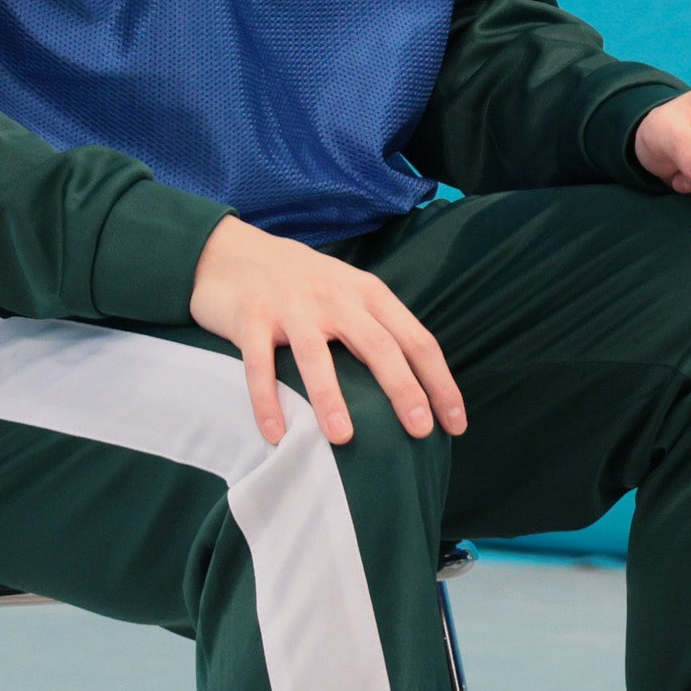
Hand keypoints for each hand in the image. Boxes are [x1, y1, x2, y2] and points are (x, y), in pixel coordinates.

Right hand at [188, 216, 465, 447]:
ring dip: (330, 398)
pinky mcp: (251, 319)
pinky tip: (276, 435)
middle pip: (379, 346)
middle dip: (404, 389)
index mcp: (369, 294)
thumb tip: (415, 385)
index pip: (416, 340)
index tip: (456, 423)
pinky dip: (266, 401)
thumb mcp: (349, 292)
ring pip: (316, 356)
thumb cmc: (303, 283)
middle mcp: (336, 298)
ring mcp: (292, 308)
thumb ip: (377, 327)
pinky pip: (259, 366)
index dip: (440, 382)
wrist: (233, 252)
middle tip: (420, 431)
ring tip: (343, 438)